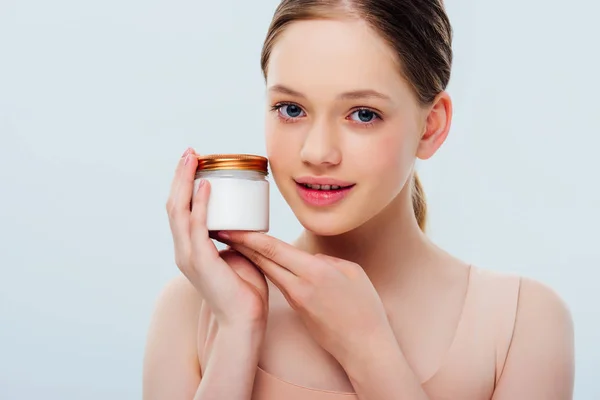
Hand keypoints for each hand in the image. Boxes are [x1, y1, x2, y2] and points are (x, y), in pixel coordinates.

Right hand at [166, 148, 268, 330]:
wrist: (244, 320)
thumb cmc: (244, 289)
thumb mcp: (237, 254)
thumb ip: (234, 236)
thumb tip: (241, 219)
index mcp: (191, 249)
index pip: (180, 210)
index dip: (184, 184)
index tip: (194, 161)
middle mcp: (184, 250)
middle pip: (174, 205)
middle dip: (181, 176)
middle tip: (190, 152)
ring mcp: (189, 256)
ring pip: (179, 211)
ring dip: (185, 182)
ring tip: (194, 159)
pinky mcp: (201, 262)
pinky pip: (198, 227)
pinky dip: (200, 204)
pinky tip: (205, 186)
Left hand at [217, 231, 393, 365]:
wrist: (364, 347)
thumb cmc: (365, 309)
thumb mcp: (353, 273)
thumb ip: (327, 261)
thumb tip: (309, 260)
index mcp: (314, 272)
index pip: (274, 250)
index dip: (249, 237)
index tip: (232, 227)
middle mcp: (299, 286)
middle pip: (263, 261)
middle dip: (240, 245)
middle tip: (221, 230)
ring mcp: (296, 300)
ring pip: (268, 272)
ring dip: (250, 257)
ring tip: (235, 242)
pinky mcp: (296, 310)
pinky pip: (279, 284)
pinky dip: (266, 270)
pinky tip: (258, 263)